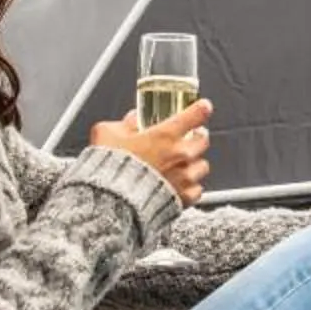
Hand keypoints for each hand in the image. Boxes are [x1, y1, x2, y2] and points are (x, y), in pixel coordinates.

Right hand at [92, 97, 211, 204]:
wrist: (112, 201)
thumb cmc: (110, 169)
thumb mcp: (107, 134)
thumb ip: (123, 124)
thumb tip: (132, 119)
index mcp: (165, 135)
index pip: (195, 114)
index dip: (201, 109)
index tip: (203, 107)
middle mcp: (179, 155)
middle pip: (203, 140)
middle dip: (198, 137)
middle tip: (190, 137)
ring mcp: (184, 177)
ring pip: (202, 166)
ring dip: (194, 164)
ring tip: (183, 165)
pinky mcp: (183, 198)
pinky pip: (196, 190)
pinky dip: (190, 188)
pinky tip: (180, 187)